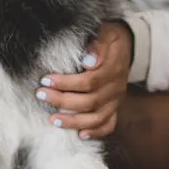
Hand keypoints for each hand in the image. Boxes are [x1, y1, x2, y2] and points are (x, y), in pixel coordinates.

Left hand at [36, 21, 132, 138]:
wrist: (128, 44)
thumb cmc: (109, 38)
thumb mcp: (106, 33)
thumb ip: (98, 44)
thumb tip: (89, 60)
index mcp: (113, 70)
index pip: (89, 81)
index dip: (66, 83)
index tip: (45, 79)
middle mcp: (116, 88)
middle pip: (90, 101)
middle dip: (62, 100)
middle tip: (41, 95)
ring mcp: (116, 100)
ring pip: (97, 118)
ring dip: (74, 121)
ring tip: (53, 120)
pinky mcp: (115, 108)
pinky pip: (108, 124)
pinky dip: (95, 132)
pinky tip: (80, 135)